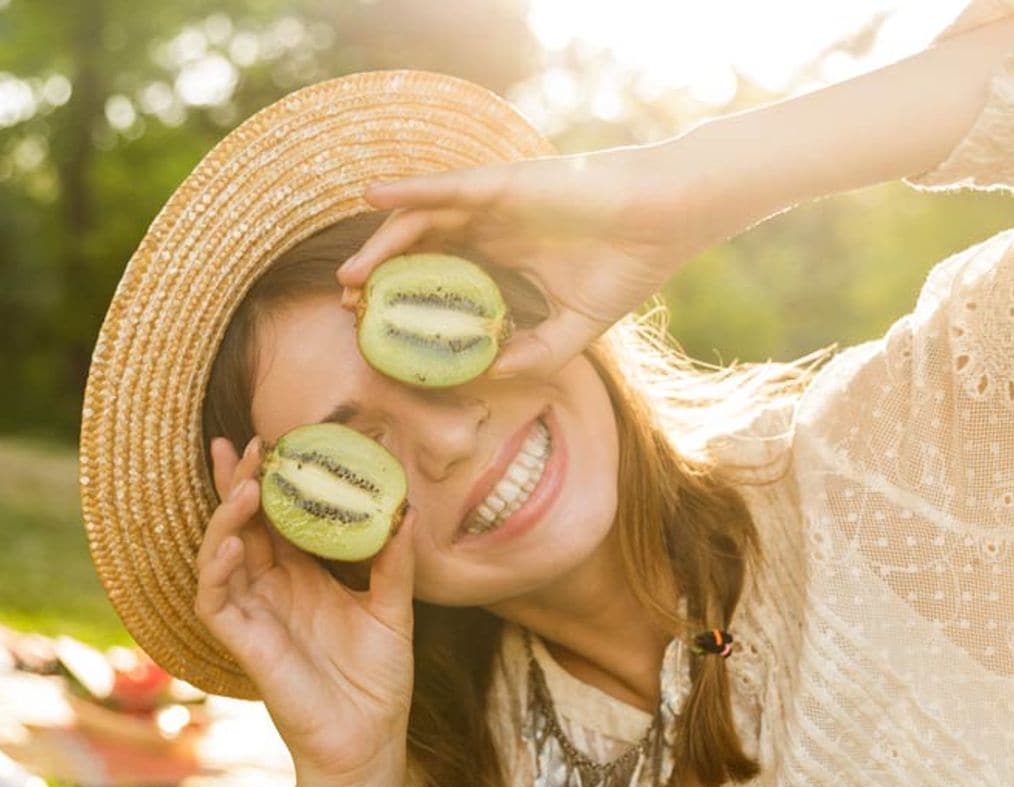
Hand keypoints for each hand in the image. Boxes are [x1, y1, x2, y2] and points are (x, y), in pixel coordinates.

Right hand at [194, 435, 418, 786]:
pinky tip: (232, 541)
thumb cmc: (378, 682)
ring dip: (225, 517)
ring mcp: (254, 613)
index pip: (276, 517)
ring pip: (219, 554)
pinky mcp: (244, 642)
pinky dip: (217, 569)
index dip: (267, 480)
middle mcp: (272, 588)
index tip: (270, 438)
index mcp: (303, 576)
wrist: (370, 741)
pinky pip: (216, 600)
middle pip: (241, 524)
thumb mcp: (393, 612)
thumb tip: (404, 510)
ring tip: (241, 485)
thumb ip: (394, 563)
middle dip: (234, 482)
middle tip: (242, 441)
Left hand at [335, 145, 716, 379]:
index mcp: (504, 258)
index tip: (374, 330)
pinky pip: (447, 185)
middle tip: (348, 307)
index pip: (440, 277)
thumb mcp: (573, 329)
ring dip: (381, 245)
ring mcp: (494, 203)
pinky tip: (373, 195)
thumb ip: (533, 353)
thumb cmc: (627, 268)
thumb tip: (487, 376)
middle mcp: (491, 228)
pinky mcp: (504, 183)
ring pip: (422, 220)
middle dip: (379, 278)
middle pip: (419, 250)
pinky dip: (408, 189)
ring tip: (350, 277)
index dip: (405, 300)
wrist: (666, 225)